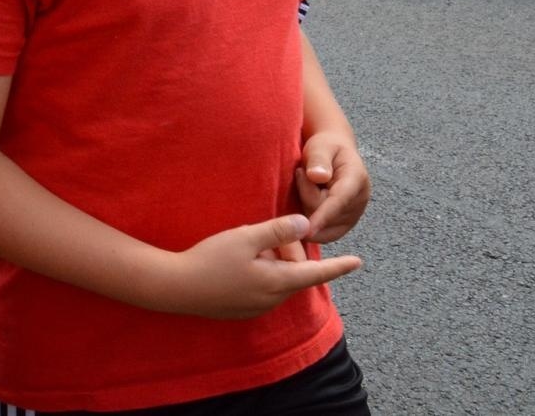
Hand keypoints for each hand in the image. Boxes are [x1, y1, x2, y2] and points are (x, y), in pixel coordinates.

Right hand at [151, 214, 361, 318]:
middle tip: (268, 232)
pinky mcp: (242, 310)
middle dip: (290, 252)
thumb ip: (277, 230)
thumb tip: (305, 225)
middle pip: (294, 273)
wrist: (176, 287)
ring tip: (249, 244)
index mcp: (276, 282)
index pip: (315, 273)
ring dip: (273, 262)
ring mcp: (256, 308)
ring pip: (278, 280)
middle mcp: (271, 299)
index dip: (338, 267)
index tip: (358, 262)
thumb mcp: (245, 237)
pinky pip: (262, 289)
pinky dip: (261, 272)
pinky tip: (238, 260)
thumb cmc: (210, 259)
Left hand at [295, 131, 370, 243]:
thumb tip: (318, 177)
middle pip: (327, 216)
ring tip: (308, 186)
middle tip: (302, 174)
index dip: (322, 216)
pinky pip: (325, 233)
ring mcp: (354, 215)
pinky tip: (307, 205)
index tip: (308, 229)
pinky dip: (313, 223)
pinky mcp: (346, 224)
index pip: (338, 202)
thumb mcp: (319, 146)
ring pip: (324, 227)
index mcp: (356, 179)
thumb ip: (318, 159)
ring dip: (309, 210)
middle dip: (307, 198)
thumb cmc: (326, 147)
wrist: (335, 151)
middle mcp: (360, 201)